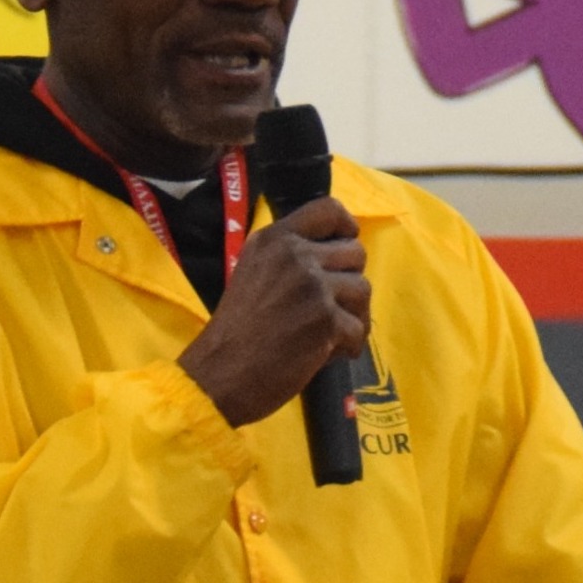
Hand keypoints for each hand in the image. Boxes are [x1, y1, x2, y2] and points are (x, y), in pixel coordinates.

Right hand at [178, 198, 370, 426]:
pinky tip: (327, 353)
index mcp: (275, 239)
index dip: (346, 226)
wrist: (220, 374)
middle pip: (356, 252)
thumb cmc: (235, 329)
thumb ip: (288, 256)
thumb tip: (336, 253)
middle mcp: (296, 255)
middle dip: (349, 281)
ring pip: (363, 289)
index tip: (344, 245)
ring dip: (353, 315)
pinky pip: (359, 328)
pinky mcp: (326, 321)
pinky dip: (348, 345)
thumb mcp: (253, 271)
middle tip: (330, 306)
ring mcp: (313, 287)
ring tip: (330, 333)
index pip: (329, 208)